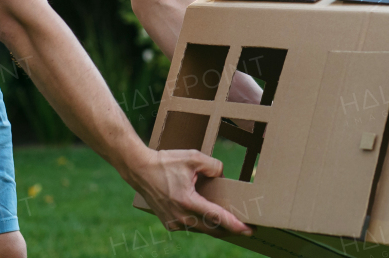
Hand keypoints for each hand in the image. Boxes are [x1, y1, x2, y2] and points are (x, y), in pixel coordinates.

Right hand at [127, 147, 252, 235]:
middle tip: (248, 229)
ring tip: (232, 223)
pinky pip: (191, 226)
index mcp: (187, 202)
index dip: (235, 224)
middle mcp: (180, 217)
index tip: (249, 229)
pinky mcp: (169, 223)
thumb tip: (222, 175)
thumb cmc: (166, 162)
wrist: (139, 169)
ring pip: (202, 229)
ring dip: (217, 227)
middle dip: (231, 230)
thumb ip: (213, 166)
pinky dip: (202, 223)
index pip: (217, 217)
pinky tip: (210, 217)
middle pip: (213, 229)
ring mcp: (173, 222)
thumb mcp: (193, 157)